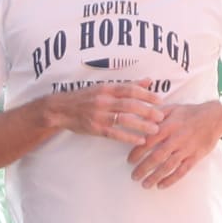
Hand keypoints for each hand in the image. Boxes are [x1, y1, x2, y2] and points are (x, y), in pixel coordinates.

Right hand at [43, 81, 166, 145]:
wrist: (60, 109)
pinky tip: (140, 140)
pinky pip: (114, 133)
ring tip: (154, 130)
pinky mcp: (95, 128)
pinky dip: (128, 137)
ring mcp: (99, 115)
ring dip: (141, 125)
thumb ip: (127, 85)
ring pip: (123, 119)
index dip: (146, 95)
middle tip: (161, 116)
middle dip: (147, 111)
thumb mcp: (104, 87)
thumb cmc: (84, 97)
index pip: (130, 89)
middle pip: (129, 105)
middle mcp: (103, 100)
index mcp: (106, 88)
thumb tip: (148, 81)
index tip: (159, 100)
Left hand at [126, 100, 221, 188]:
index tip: (129, 161)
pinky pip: (182, 171)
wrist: (215, 117)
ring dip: (155, 177)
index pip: (148, 141)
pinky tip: (161, 185)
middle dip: (143, 168)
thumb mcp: (172, 108)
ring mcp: (186, 149)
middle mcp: (176, 139)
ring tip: (145, 184)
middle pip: (156, 157)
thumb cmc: (191, 112)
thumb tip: (139, 119)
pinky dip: (171, 179)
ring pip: (168, 166)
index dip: (137, 152)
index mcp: (168, 126)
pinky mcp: (195, 157)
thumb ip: (155, 115)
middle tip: (134, 176)